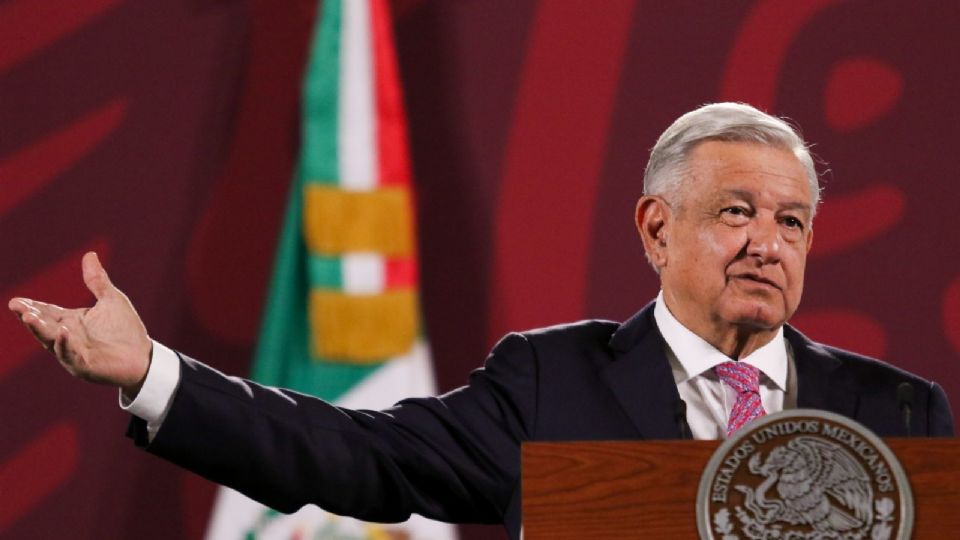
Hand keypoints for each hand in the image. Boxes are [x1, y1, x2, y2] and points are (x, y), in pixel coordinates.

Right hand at [8, 252, 152, 395]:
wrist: (143, 356)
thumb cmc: (125, 329)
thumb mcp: (111, 300)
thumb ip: (97, 280)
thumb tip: (89, 254)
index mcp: (70, 322)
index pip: (46, 312)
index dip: (31, 307)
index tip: (16, 300)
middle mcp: (67, 337)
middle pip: (43, 326)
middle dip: (30, 317)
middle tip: (17, 306)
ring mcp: (74, 352)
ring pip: (51, 341)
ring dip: (40, 330)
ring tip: (29, 317)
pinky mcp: (84, 365)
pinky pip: (70, 355)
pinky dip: (65, 344)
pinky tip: (63, 331)